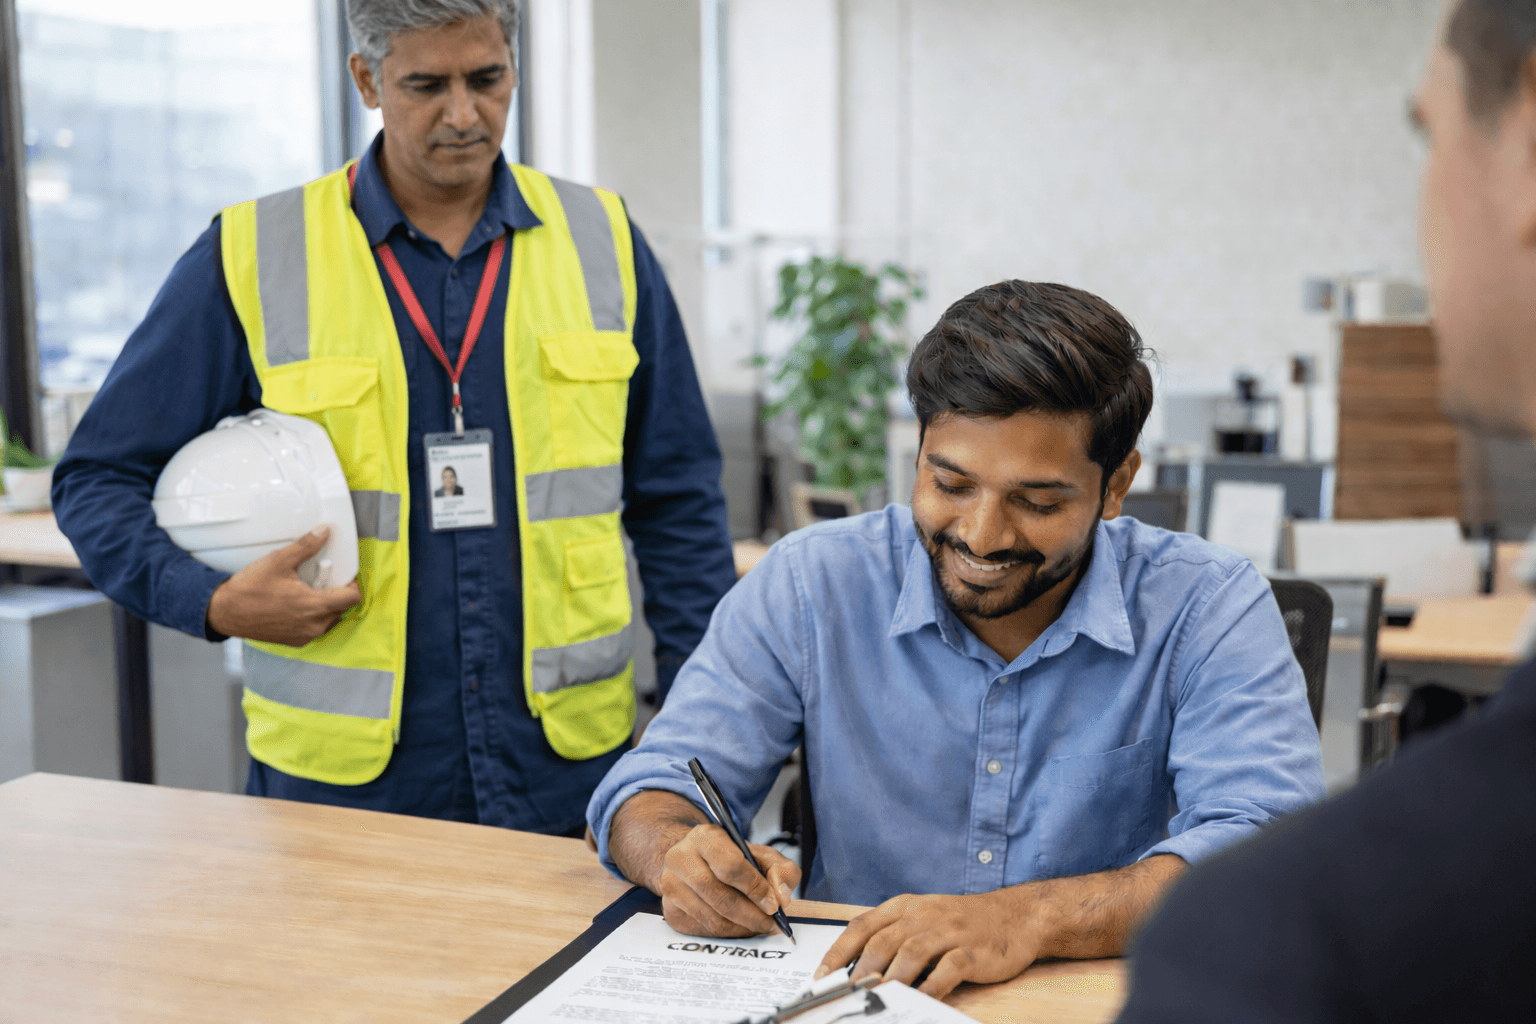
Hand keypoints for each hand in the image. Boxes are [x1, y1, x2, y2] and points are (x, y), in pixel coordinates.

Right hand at [206, 526, 362, 645]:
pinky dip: (313, 617)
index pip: (353, 598)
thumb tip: (324, 532)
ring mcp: (305, 636)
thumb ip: (306, 546)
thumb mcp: (279, 561)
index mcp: (314, 605)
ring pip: (330, 620)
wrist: (225, 612)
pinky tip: (297, 605)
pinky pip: (315, 629)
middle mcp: (314, 625)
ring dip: (326, 606)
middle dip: (336, 592)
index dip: (352, 584)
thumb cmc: (249, 590)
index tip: (342, 576)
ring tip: (307, 591)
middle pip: (342, 608)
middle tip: (320, 580)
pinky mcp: (295, 641)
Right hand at [655, 823, 800, 937]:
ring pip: (712, 919)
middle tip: (771, 924)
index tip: (774, 905)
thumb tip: (781, 897)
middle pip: (720, 897)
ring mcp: (670, 886)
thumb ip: (781, 869)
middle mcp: (680, 859)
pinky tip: (740, 927)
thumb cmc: (731, 857)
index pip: (731, 867)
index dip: (755, 889)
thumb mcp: (761, 854)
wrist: (695, 860)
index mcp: (704, 837)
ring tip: (760, 926)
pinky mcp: (670, 910)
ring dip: (742, 928)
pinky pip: (704, 931)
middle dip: (751, 915)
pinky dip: (728, 933)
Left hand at [816, 890, 1042, 999]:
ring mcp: (949, 932)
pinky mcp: (973, 951)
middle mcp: (923, 916)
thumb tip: (856, 971)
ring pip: (911, 953)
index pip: (862, 926)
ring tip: (874, 998)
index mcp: (905, 907)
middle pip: (883, 941)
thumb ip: (893, 937)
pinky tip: (919, 1000)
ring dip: (890, 978)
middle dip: (860, 970)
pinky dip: (931, 985)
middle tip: (844, 994)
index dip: (838, 951)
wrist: (1015, 915)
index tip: (821, 976)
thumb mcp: (923, 918)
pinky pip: (948, 969)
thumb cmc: (962, 921)